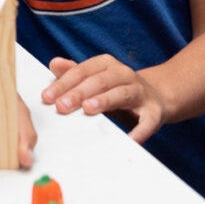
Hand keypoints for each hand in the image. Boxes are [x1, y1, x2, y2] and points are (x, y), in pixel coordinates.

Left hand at [41, 55, 166, 143]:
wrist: (157, 96)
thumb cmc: (118, 89)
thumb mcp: (96, 78)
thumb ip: (75, 73)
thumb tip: (54, 64)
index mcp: (107, 65)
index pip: (82, 71)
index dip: (64, 83)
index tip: (47, 97)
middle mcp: (124, 74)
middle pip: (99, 81)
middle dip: (79, 93)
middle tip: (61, 106)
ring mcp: (140, 92)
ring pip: (121, 93)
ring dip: (105, 100)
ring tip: (88, 109)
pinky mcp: (154, 112)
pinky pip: (147, 121)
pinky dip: (139, 131)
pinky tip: (128, 140)